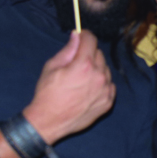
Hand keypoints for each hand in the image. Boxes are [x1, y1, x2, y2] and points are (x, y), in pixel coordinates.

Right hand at [24, 30, 114, 145]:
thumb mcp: (52, 67)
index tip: (81, 37)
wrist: (49, 121)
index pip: (91, 40)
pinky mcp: (108, 102)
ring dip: (96, 69)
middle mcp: (98, 76)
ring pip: (105, 69)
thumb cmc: (47, 94)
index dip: (84, 35)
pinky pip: (109, 85)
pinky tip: (88, 89)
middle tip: (76, 63)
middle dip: (88, 54)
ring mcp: (105, 90)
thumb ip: (68, 49)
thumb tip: (77, 36)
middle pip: (99, 54)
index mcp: (84, 65)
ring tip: (81, 79)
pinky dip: (101, 84)